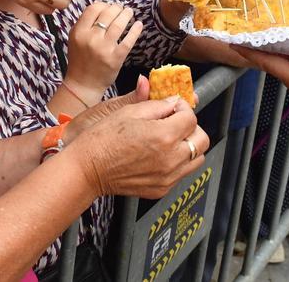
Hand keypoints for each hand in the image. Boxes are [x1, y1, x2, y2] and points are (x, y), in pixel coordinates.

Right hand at [65, 3, 142, 96]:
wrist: (83, 83)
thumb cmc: (80, 59)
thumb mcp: (75, 39)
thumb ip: (85, 23)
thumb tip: (101, 6)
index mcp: (79, 32)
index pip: (93, 8)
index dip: (104, 4)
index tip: (109, 7)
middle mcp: (91, 38)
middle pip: (108, 13)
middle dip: (117, 8)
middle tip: (121, 9)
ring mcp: (104, 48)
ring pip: (119, 24)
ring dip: (127, 15)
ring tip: (129, 12)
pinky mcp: (116, 57)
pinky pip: (128, 40)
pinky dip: (135, 30)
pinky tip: (139, 25)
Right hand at [67, 88, 208, 198]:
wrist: (87, 169)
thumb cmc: (103, 139)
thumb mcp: (129, 111)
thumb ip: (157, 104)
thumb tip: (173, 100)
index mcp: (164, 135)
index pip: (191, 117)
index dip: (182, 107)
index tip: (172, 106)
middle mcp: (171, 159)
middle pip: (202, 140)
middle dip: (191, 127)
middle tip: (175, 122)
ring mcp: (168, 177)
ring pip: (197, 159)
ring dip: (188, 146)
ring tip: (169, 139)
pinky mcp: (162, 189)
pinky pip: (182, 173)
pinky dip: (177, 162)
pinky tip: (159, 155)